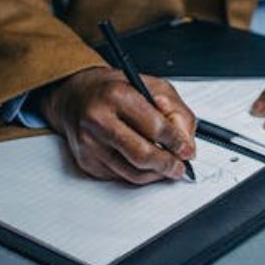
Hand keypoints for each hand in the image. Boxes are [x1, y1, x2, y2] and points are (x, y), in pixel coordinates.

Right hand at [39, 67, 196, 184]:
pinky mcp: (86, 161)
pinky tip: (143, 163)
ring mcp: (90, 143)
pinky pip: (120, 177)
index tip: (187, 150)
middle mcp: (99, 119)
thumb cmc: (115, 90)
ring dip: (155, 174)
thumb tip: (186, 143)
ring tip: (165, 166)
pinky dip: (138, 174)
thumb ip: (176, 112)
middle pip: (142, 155)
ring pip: (132, 172)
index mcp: (117, 96)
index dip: (177, 142)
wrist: (77, 97)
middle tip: (179, 166)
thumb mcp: (152, 87)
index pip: (154, 127)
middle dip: (167, 164)